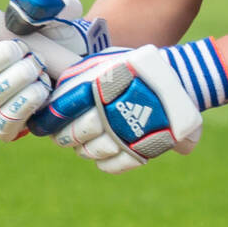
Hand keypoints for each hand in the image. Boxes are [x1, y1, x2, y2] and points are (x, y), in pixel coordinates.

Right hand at [0, 0, 107, 140]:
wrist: (81, 60)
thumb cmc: (58, 31)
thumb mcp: (56, 8)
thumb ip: (39, 1)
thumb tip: (18, 15)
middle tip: (24, 50)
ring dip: (13, 84)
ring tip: (37, 68)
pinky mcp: (6, 127)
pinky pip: (2, 128)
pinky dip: (22, 108)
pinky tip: (40, 90)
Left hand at [28, 38, 227, 173]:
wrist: (181, 77)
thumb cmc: (139, 68)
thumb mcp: (110, 61)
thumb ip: (83, 75)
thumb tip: (57, 95)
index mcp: (97, 86)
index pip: (64, 108)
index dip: (52, 120)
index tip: (46, 125)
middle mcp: (108, 110)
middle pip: (76, 133)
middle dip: (66, 137)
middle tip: (64, 137)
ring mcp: (125, 132)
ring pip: (92, 151)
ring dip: (85, 151)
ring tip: (84, 146)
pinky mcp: (141, 149)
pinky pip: (113, 165)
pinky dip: (105, 164)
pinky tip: (103, 159)